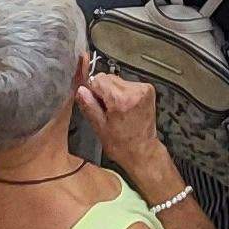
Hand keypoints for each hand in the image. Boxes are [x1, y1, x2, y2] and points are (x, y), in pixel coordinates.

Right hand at [78, 63, 168, 177]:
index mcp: (121, 100)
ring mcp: (144, 89)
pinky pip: (127, 84)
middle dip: (103, 91)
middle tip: (106, 111)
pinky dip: (123, 93)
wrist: (143, 151)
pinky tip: (125, 108)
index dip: (92, 91)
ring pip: (117, 80)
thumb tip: (80, 90)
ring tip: (117, 111)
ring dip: (113, 92)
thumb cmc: (122, 145)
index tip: (94, 102)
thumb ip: (89, 106)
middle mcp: (135, 91)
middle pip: (108, 77)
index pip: (98, 79)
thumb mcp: (100, 128)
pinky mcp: (148, 89)